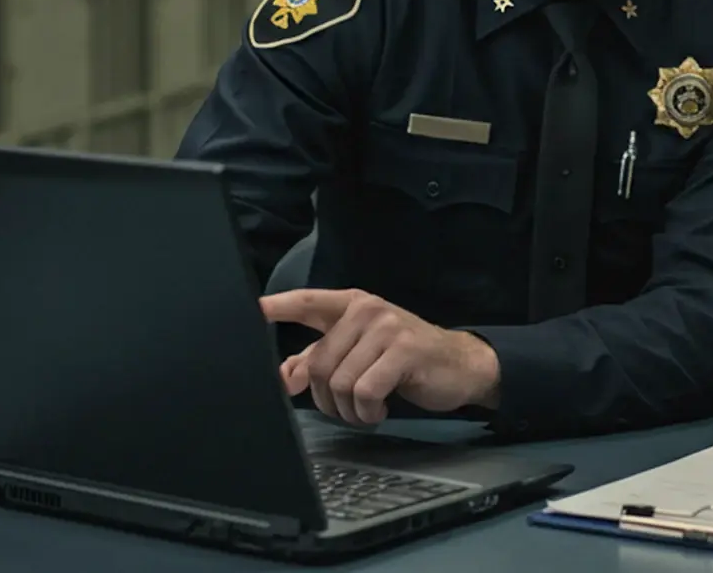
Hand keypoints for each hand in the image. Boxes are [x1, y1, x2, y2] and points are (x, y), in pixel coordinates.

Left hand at [261, 289, 500, 424]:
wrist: (460, 364)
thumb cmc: (404, 359)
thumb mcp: (359, 354)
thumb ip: (319, 360)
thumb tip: (284, 377)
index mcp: (351, 305)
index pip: (307, 302)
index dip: (277, 307)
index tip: (252, 310)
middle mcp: (367, 309)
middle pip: (319, 364)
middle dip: (328, 398)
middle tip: (349, 406)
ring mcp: (387, 327)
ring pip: (340, 382)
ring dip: (350, 409)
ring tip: (368, 408)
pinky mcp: (405, 350)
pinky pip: (365, 391)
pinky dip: (368, 411)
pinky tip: (382, 407)